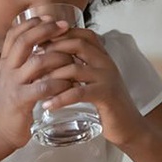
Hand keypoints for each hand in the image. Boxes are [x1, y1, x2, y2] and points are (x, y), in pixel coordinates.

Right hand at [0, 17, 76, 148]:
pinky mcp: (21, 100)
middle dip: (46, 30)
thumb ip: (24, 63)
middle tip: (64, 27)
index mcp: (5, 62)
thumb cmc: (12, 103)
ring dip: (59, 57)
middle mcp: (7, 69)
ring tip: (73, 58)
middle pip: (24, 41)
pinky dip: (60, 83)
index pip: (14, 33)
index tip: (50, 17)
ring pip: (38, 62)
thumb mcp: (13, 78)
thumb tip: (45, 46)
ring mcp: (13, 84)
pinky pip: (44, 87)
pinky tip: (71, 83)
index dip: (32, 22)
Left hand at [40, 30, 149, 145]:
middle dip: (52, 49)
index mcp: (102, 56)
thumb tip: (48, 57)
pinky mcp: (106, 96)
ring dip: (51, 75)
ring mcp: (107, 78)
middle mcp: (106, 62)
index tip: (39, 40)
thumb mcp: (92, 80)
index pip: (82, 34)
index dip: (60, 34)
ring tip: (34, 82)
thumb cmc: (105, 103)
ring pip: (75, 68)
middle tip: (32, 58)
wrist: (129, 127)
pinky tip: (47, 104)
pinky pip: (79, 93)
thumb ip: (78, 67)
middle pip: (77, 44)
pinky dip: (60, 98)